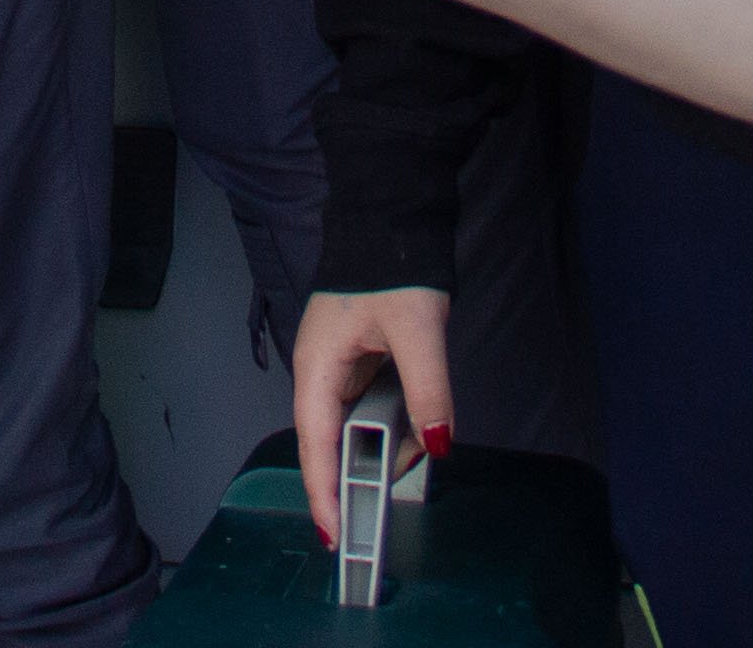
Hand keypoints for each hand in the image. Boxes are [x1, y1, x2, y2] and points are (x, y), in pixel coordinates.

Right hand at [290, 288, 456, 549]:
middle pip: (329, 442)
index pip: (315, 444)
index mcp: (318, 367)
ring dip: (382, 447)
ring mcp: (337, 366)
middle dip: (356, 477)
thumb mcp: (418, 332)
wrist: (389, 216)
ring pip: (351, 426)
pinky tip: (417, 428)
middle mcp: (320, 372)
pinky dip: (390, 424)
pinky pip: (367, 406)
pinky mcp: (356, 360)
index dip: (324, 492)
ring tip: (417, 452)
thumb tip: (437, 446)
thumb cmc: (392, 268)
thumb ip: (428, 391)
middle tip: (382, 513)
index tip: (335, 536)